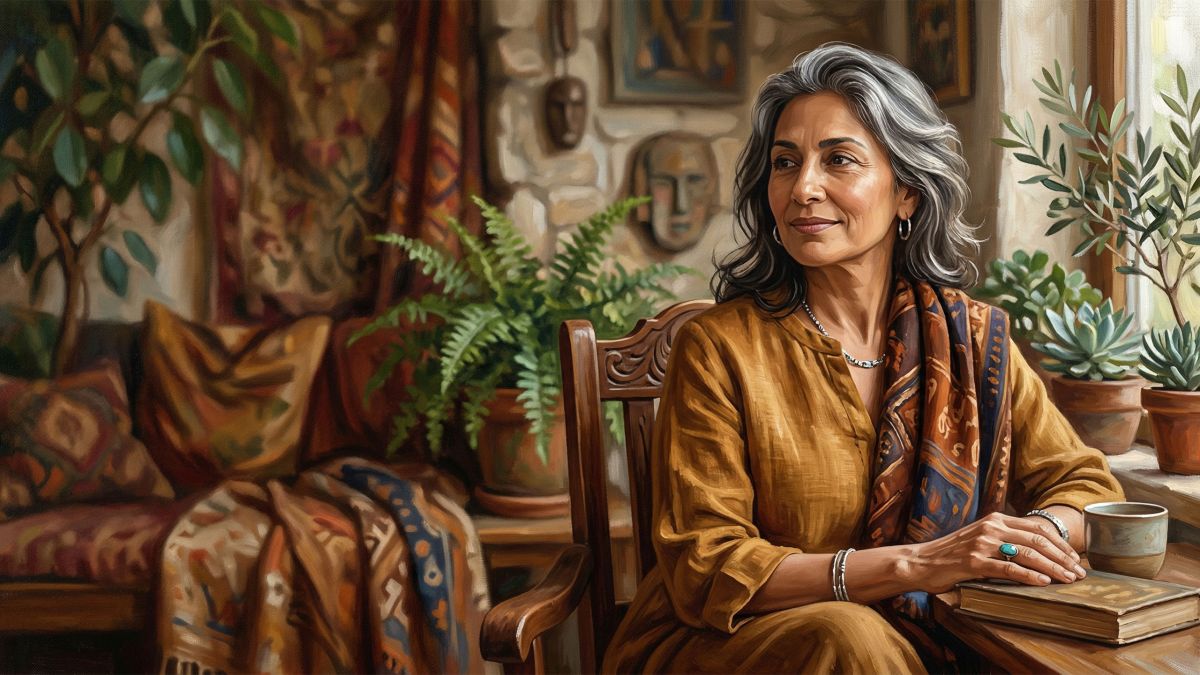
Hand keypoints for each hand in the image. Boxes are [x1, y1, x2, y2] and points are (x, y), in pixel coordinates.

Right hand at [907, 512, 1088, 593]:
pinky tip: (1043, 582)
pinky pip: (1008, 568)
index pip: (1037, 528)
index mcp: (995, 519)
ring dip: (1052, 568)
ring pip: (1027, 554)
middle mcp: (991, 528)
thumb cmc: (952, 554)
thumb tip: (1036, 551)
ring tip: (1067, 579)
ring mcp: (982, 544)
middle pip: (1037, 540)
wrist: (920, 561)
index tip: (1075, 558)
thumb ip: (1003, 539)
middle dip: (1062, 557)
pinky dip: (1029, 575)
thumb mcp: (980, 538)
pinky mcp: (973, 562)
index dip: (1060, 544)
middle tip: (1078, 572)